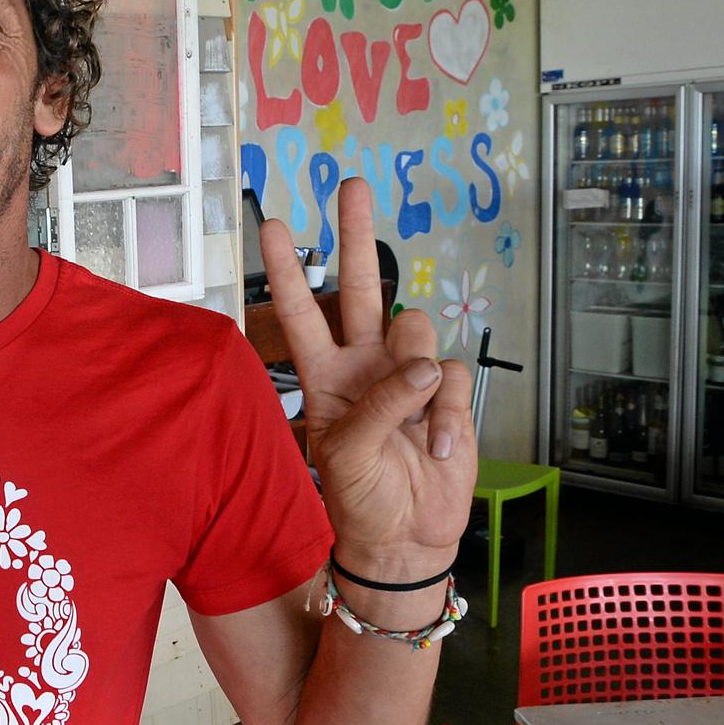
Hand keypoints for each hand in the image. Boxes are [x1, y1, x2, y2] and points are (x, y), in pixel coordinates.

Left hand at [262, 179, 476, 573]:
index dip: (286, 271)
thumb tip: (420, 366)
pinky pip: (450, 376)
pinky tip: (434, 445)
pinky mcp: (445, 393)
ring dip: (414, 377)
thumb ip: (378, 403)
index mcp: (323, 375)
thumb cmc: (359, 498)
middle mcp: (363, 364)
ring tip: (409, 429)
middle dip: (355, 236)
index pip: (300, 313)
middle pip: (359, 287)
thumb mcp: (346, 453)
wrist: (405, 537)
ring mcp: (406, 375)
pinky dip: (444, 413)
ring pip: (414, 330)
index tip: (273, 226)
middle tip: (351, 188)